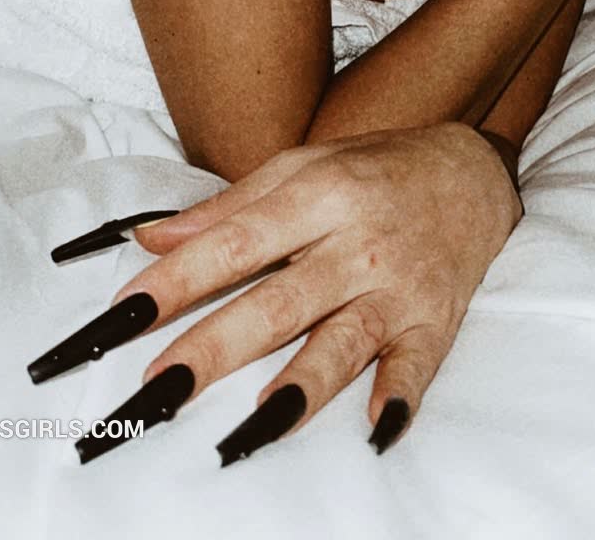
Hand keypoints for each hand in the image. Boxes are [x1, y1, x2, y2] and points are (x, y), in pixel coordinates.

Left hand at [39, 124, 521, 463]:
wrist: (471, 172)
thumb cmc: (372, 170)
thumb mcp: (302, 168)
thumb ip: (228, 208)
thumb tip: (150, 238)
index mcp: (317, 197)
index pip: (235, 243)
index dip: (179, 280)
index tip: (124, 314)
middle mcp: (355, 244)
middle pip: (278, 302)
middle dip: (216, 346)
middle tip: (159, 386)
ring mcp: (396, 287)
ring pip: (342, 341)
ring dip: (301, 385)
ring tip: (256, 424)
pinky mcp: (434, 323)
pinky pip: (416, 366)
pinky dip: (400, 395)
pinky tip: (379, 427)